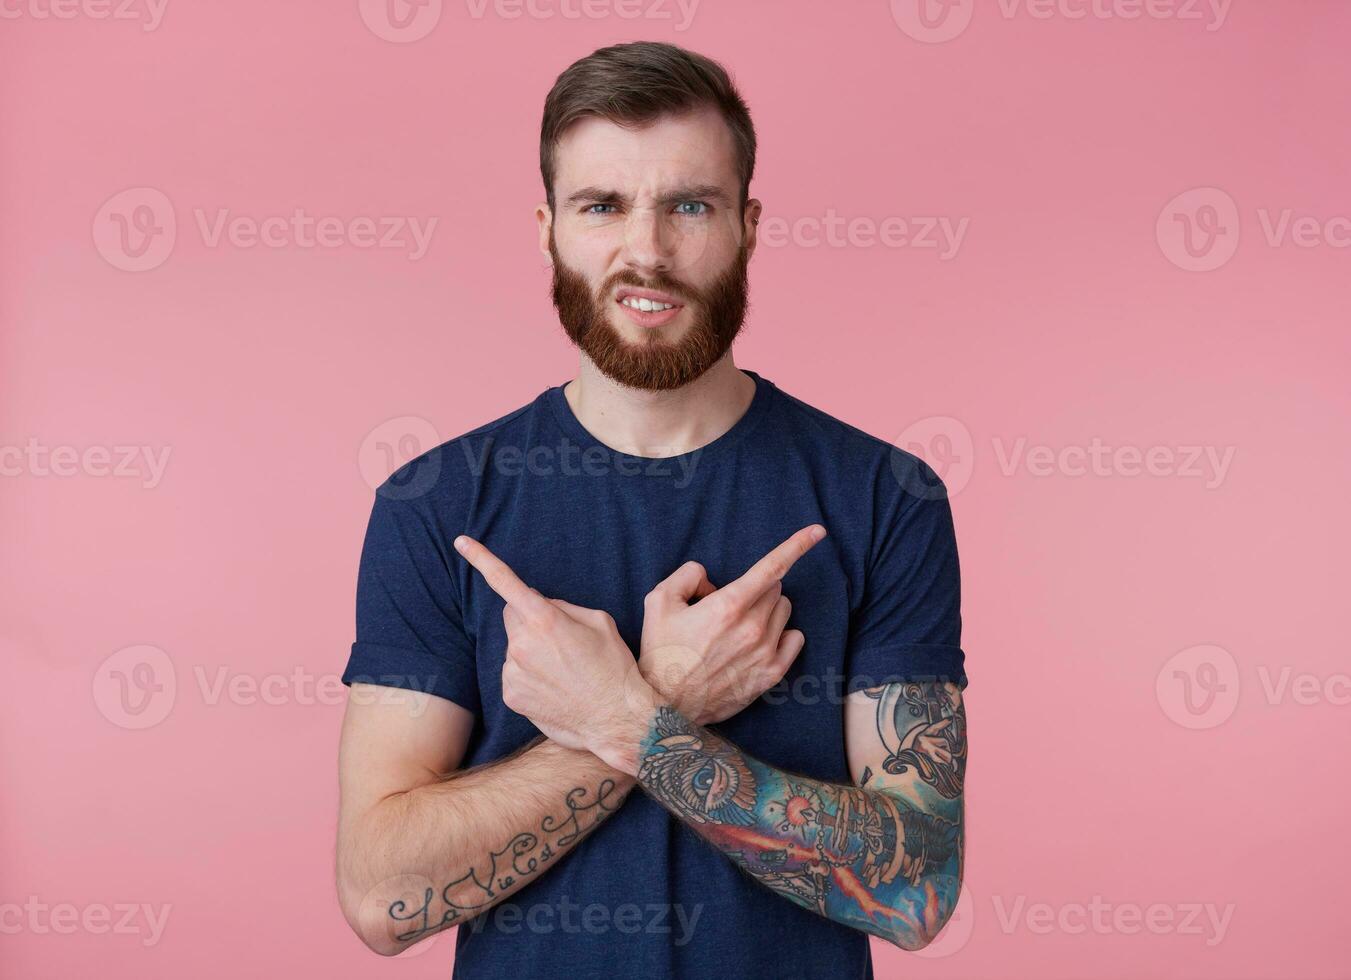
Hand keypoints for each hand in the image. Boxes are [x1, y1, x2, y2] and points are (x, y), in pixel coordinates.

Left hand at [453, 535, 661, 773]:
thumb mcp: (600, 622)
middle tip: (561, 639)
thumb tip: (541, 604)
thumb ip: (564, 607)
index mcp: (545, 620)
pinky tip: (553, 687)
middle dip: (530, 619)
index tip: (461, 542)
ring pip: (514, 646)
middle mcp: (522, 644)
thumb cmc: (614, 668)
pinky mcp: (511, 694)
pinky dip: (529, 674)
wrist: (616, 719)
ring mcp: (513, 671)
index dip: (481, 559)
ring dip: (531, 650)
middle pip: (512, 615)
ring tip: (563, 670)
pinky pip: (513, 672)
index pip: (506, 582)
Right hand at [638, 525, 825, 723]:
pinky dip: (781, 633)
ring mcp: (765, 652)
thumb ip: (687, 575)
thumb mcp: (658, 601)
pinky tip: (759, 641)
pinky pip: (795, 638)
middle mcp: (752, 627)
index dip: (797, 545)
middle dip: (754, 589)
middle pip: (775, 588)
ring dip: (767, 609)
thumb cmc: (662, 651)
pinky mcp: (772, 673)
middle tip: (726, 607)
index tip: (818, 531)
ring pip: (784, 611)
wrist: (668, 705)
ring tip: (739, 626)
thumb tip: (710, 579)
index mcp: (728, 606)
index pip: (771, 567)